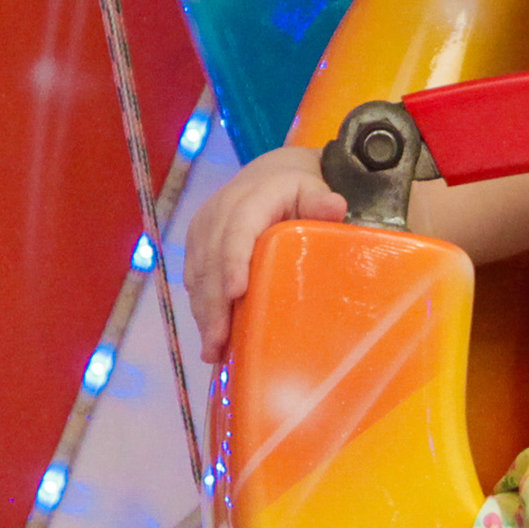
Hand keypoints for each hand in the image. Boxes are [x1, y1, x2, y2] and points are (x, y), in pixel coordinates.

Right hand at [184, 143, 345, 361]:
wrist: (267, 176)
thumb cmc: (298, 191)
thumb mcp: (313, 190)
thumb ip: (321, 201)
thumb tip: (335, 207)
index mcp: (250, 199)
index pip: (237, 230)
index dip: (233, 261)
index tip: (234, 293)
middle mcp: (219, 213)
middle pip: (211, 260)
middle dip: (213, 303)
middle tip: (218, 342)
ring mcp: (203, 230)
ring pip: (197, 274)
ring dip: (203, 313)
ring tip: (212, 351)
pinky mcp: (195, 244)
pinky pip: (193, 278)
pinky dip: (200, 308)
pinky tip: (210, 337)